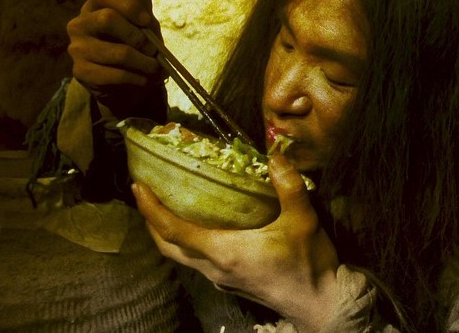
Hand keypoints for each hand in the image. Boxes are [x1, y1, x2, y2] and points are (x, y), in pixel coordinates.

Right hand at [66, 0, 165, 118]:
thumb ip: (141, 3)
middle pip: (108, 19)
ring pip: (118, 53)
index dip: (129, 5)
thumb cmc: (134, 45)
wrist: (124, 82)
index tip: (147, 21)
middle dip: (138, 36)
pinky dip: (138, 78)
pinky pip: (116, 75)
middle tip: (153, 50)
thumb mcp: (142, 23)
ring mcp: (77, 49)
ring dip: (145, 63)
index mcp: (93, 6)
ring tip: (156, 69)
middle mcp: (79, 24)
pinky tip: (145, 79)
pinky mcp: (81, 72)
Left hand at [133, 154, 339, 331]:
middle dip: (151, 220)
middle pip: (168, 246)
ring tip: (168, 207)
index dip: (151, 209)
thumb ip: (288, 186)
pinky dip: (188, 242)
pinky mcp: (230, 283)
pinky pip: (198, 261)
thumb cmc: (308, 264)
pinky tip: (202, 227)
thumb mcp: (302, 220)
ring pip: (181, 256)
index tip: (138, 186)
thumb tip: (275, 155)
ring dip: (167, 233)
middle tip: (146, 193)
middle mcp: (214, 267)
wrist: (320, 303)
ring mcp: (221, 278)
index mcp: (224, 251)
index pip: (174, 230)